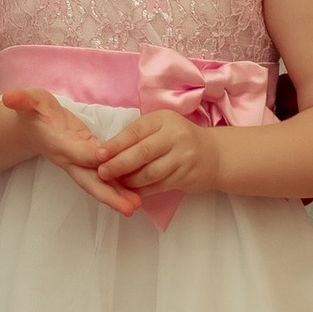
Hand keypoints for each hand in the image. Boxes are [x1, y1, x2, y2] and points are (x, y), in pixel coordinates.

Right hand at [0, 84, 140, 215]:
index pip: (76, 152)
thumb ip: (22, 99)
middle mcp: (70, 159)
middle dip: (109, 195)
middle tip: (129, 208)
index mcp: (58, 143)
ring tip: (136, 206)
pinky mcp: (90, 161)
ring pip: (99, 184)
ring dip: (117, 196)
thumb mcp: (28, 100)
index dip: (89, 156)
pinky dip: (118, 187)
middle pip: (89, 181)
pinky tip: (134, 195)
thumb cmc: (32, 111)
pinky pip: (104, 177)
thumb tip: (10, 97)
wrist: (31, 126)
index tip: (105, 159)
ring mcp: (80, 163)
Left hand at [94, 109, 219, 200]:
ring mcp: (183, 157)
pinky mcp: (187, 176)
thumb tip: (106, 151)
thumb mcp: (161, 127)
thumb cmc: (179, 139)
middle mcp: (175, 136)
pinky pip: (159, 186)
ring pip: (150, 173)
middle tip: (102, 173)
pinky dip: (142, 190)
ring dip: (130, 181)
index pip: (135, 131)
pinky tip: (132, 192)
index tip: (98, 155)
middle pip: (142, 153)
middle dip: (118, 164)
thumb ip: (138, 135)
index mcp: (164, 119)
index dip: (115, 144)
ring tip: (116, 183)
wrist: (214, 155)